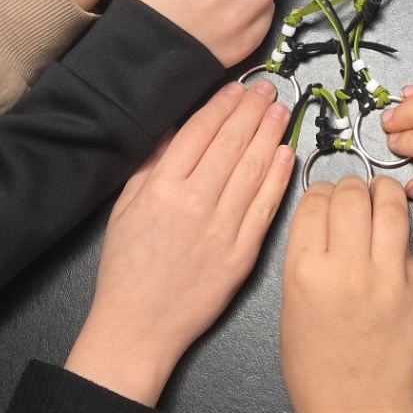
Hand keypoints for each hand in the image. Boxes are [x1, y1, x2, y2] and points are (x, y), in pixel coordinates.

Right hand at [64, 75, 292, 403]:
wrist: (139, 326)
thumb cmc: (127, 268)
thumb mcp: (125, 208)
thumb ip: (151, 166)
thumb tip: (176, 129)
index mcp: (161, 188)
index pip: (200, 133)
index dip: (222, 105)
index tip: (237, 87)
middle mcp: (194, 203)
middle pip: (231, 144)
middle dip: (252, 111)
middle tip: (267, 88)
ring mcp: (222, 228)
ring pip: (253, 170)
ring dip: (269, 135)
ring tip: (281, 110)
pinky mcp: (242, 253)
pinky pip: (265, 208)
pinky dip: (278, 179)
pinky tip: (287, 155)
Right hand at [280, 176, 412, 412]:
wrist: (358, 410)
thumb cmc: (317, 370)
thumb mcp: (291, 307)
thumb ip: (307, 257)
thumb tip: (327, 218)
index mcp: (305, 273)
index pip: (314, 203)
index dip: (319, 192)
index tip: (323, 196)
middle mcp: (346, 269)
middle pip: (352, 195)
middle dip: (350, 186)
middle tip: (351, 192)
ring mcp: (386, 278)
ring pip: (390, 205)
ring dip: (383, 191)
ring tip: (380, 192)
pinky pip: (407, 242)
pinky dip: (398, 230)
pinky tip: (390, 234)